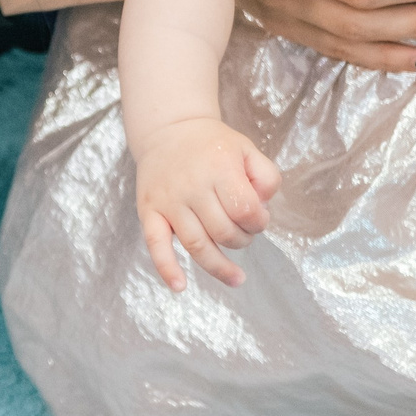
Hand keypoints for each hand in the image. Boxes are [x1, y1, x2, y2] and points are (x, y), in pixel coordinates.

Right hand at [131, 118, 281, 291]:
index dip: (258, 222)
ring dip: (219, 266)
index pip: (245, 210)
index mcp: (219, 169)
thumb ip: (267, 177)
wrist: (169, 129)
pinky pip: (156, 245)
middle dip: (241, 241)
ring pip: (197, 245)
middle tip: (243, 234)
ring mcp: (169, 201)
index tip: (257, 218)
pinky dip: (167, 268)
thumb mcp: (248, 149)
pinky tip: (180, 286)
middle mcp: (193, 186)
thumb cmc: (212, 145)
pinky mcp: (149, 211)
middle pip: (224, 232)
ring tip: (236, 278)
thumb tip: (261, 209)